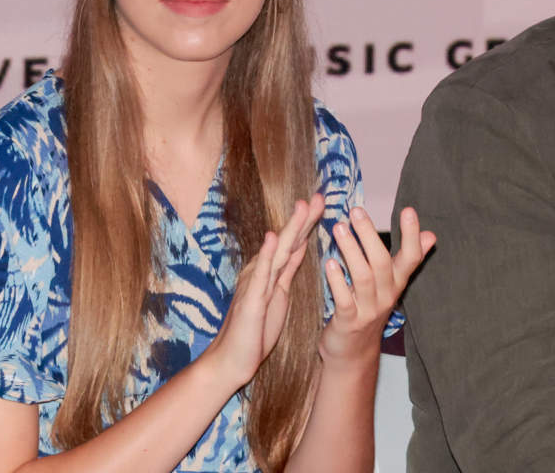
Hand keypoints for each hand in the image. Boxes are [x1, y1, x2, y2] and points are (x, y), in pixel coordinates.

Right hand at [205, 195, 323, 387]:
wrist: (232, 358)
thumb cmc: (254, 332)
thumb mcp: (277, 297)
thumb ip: (286, 272)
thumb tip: (300, 248)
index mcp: (270, 274)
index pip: (292, 244)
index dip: (307, 223)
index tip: (322, 202)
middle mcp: (261, 273)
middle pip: (286, 241)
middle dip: (303, 218)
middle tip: (318, 195)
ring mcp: (255, 283)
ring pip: (276, 251)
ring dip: (289, 228)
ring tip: (301, 207)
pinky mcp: (251, 299)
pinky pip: (261, 273)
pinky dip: (267, 254)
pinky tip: (273, 238)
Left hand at [319, 206, 435, 365]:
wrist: (352, 353)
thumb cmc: (367, 309)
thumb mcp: (389, 285)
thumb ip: (405, 259)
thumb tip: (430, 235)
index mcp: (396, 284)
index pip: (411, 258)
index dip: (411, 235)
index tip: (409, 210)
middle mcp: (386, 296)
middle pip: (383, 263)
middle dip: (371, 236)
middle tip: (357, 210)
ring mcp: (369, 310)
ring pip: (364, 278)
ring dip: (351, 251)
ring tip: (339, 228)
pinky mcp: (349, 321)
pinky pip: (345, 299)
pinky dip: (337, 281)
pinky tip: (329, 263)